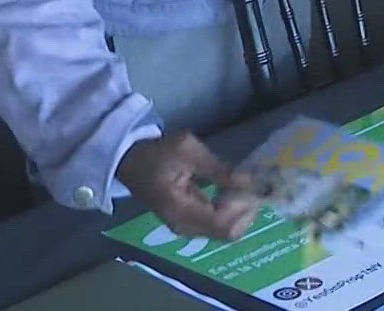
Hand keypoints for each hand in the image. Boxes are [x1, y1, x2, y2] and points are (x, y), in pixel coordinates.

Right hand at [116, 131, 258, 241]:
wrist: (131, 161)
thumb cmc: (158, 153)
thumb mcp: (188, 150)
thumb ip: (219, 168)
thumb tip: (252, 182)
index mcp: (180, 211)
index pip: (224, 225)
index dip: (244, 207)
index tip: (250, 185)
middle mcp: (185, 227)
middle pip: (230, 233)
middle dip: (246, 209)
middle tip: (249, 184)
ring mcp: (187, 228)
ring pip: (227, 231)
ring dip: (241, 210)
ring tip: (241, 185)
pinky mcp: (190, 223)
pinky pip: (219, 224)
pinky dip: (232, 210)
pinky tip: (232, 190)